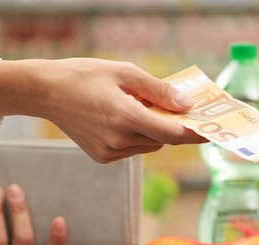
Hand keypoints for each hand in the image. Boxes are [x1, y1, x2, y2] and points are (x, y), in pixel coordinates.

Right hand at [0, 58, 206, 161]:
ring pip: (149, 144)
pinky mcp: (103, 158)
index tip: (212, 130)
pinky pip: (133, 148)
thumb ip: (158, 90)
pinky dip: (138, 135)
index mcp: (125, 117)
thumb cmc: (85, 76)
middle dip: (175, 125)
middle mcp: (118, 140)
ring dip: (156, 130)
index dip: (195, 132)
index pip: (172, 133)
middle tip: (186, 111)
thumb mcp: (124, 72)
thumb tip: (187, 104)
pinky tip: (125, 118)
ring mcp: (110, 152)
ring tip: (145, 108)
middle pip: (163, 139)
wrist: (45, 92)